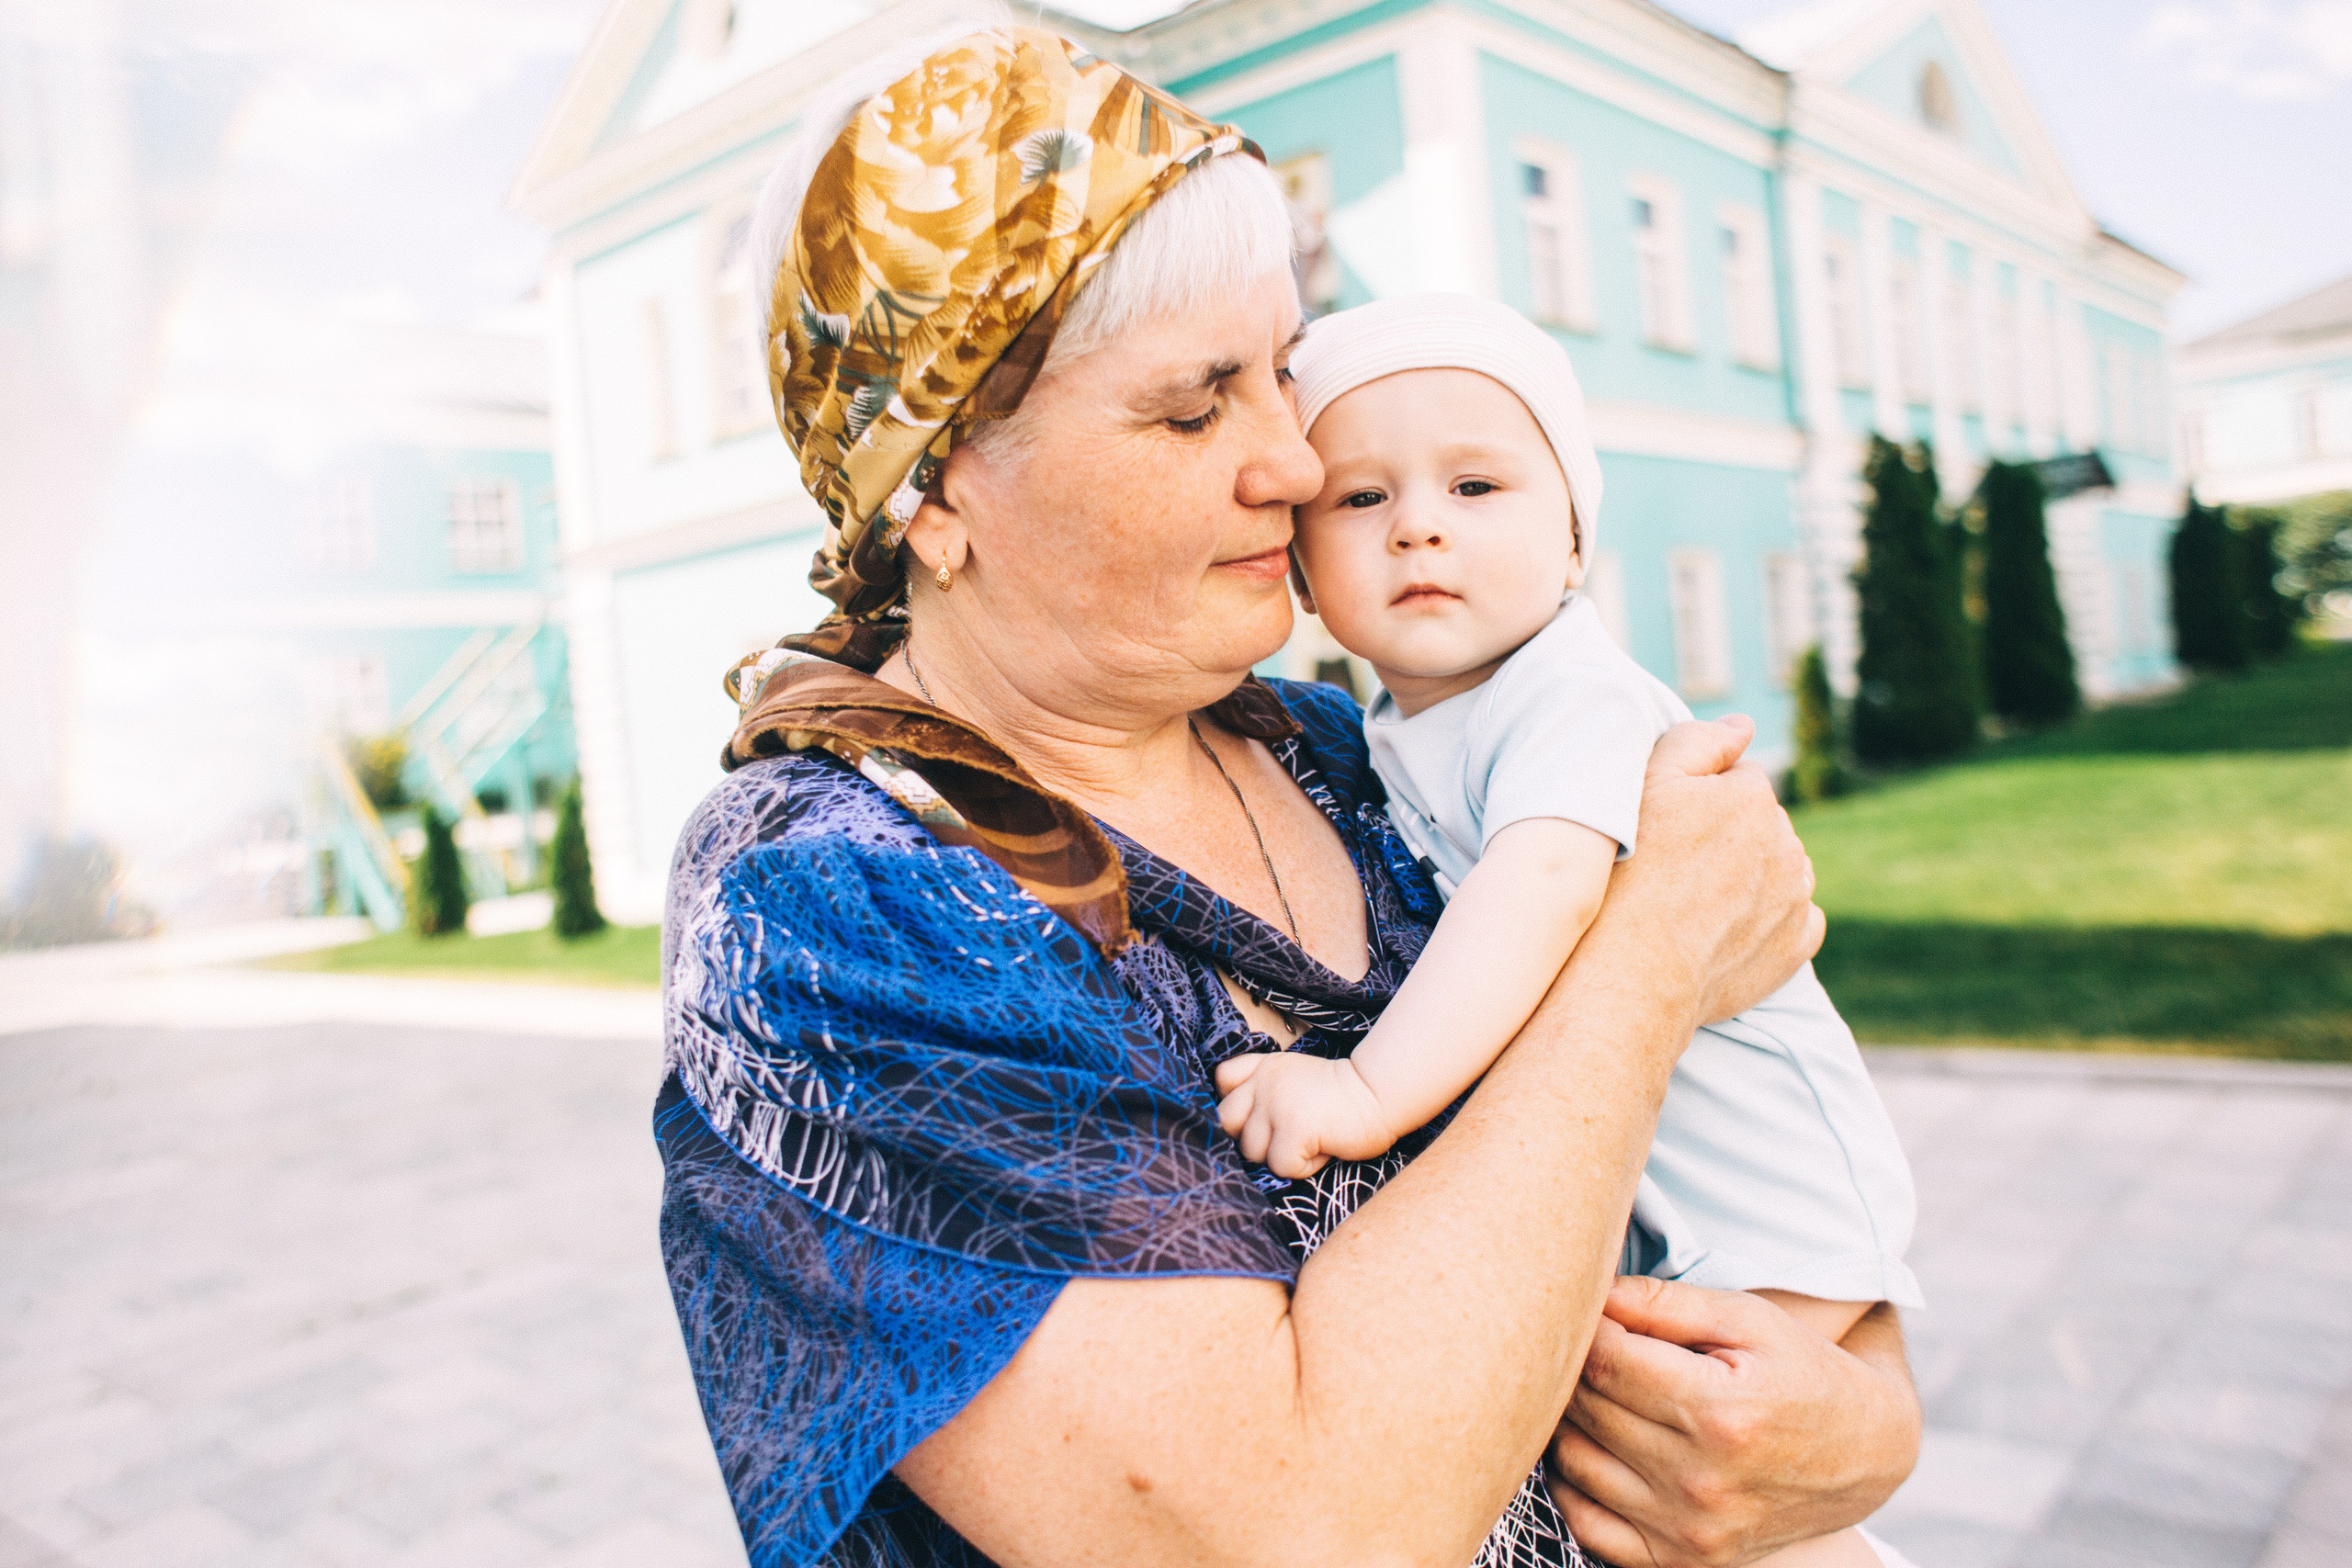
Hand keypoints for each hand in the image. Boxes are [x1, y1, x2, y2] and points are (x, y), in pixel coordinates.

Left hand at [1214, 1051, 1395, 1177]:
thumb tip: (1239, 1129)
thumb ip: (1266, 1089)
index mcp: (1265, 1066)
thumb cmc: (1342, 1096)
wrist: (1380, 1093)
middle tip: (1287, 1136)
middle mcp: (1265, 1081)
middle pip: (1228, 1122)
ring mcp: (1276, 1104)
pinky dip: (1303, 1167)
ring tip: (1312, 1140)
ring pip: (1251, 1150)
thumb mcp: (1296, 1076)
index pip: (1222, 1080)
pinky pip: (1280, 1166)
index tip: (1263, 1114)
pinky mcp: (1293, 1128)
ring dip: (1281, 1155)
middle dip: (1253, 1137)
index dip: (1237, 1104)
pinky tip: (1323, 1149)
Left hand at [1545, 1279, 1920, 1567]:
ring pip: (1574, 1461)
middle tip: (1591, 1345)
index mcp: (1721, 1412)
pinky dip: (1572, 1482)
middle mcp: (1702, 1480)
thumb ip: (1667, 1303)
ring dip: (1570, 1420)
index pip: (1604, 1360)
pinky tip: (1595, 1447)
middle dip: (1576, 1367)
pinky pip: (1586, 1524)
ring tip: (1597, 1391)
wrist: (1866, 1455)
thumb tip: (1594, 1290)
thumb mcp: (1751, 1320)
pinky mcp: (1680, 1561)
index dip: (1585, 1327)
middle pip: (1586, 1408)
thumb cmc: (1805, 1373)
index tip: (1592, 1311)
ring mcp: (1690, 1529)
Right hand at [1596, 717, 1823, 1032]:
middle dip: (1730, 836)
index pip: (1737, 779)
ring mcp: (1794, 898)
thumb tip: (1744, 724)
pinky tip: (1731, 926)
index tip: (1668, 827)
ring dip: (1753, 874)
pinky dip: (1772, 919)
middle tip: (1676, 865)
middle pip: (1761, 824)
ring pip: (1780, 868)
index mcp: (1753, 797)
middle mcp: (1785, 843)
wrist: (1631, 974)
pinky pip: (1798, 919)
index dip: (1699, 799)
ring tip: (1699, 898)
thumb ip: (1696, 743)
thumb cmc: (1628, 876)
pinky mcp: (1794, 947)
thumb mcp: (1644, 788)